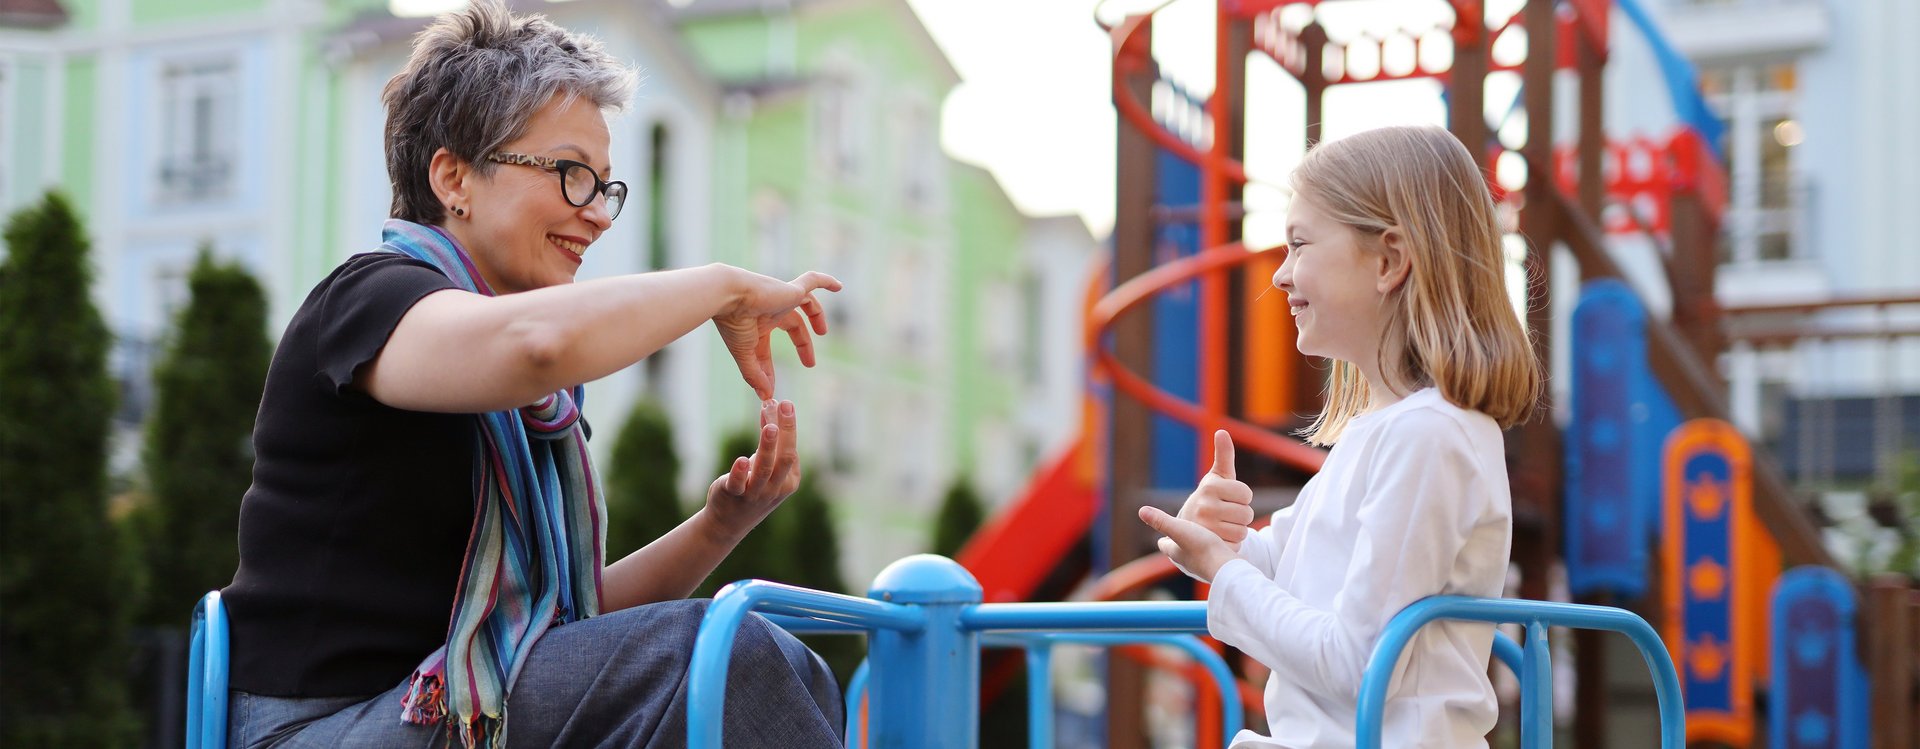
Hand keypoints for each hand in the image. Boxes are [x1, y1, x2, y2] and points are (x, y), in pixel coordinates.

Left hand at [702, 400, 803, 543]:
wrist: (728, 523)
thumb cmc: (752, 489)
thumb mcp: (765, 467)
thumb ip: (769, 441)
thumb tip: (770, 406)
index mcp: (789, 481)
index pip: (791, 450)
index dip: (788, 426)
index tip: (783, 402)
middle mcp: (775, 488)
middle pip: (784, 457)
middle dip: (786, 431)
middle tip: (786, 405)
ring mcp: (755, 494)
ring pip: (764, 469)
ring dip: (767, 447)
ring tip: (769, 426)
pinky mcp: (733, 496)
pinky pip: (738, 484)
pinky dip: (740, 473)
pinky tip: (741, 460)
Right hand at [712, 267, 841, 400]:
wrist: (729, 297)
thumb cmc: (733, 323)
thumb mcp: (744, 354)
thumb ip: (754, 374)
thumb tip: (764, 395)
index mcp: (757, 323)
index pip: (767, 346)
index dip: (768, 368)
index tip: (769, 387)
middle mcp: (770, 309)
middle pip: (792, 326)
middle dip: (802, 345)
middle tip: (810, 365)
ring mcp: (782, 298)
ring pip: (806, 304)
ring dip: (816, 316)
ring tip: (823, 332)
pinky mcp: (792, 290)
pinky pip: (811, 280)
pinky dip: (825, 281)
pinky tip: (838, 286)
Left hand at [1139, 505, 1236, 582]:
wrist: (1226, 567)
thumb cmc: (1201, 548)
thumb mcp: (1179, 529)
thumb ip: (1161, 521)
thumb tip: (1141, 510)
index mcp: (1175, 552)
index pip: (1163, 544)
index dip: (1162, 537)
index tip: (1164, 531)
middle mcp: (1186, 561)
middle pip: (1178, 550)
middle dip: (1178, 541)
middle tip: (1182, 530)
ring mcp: (1201, 565)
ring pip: (1194, 554)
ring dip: (1195, 545)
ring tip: (1200, 535)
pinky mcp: (1216, 565)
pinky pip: (1210, 555)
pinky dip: (1210, 549)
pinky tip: (1218, 543)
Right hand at [1177, 430, 1254, 548]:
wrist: (1186, 527)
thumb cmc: (1209, 497)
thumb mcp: (1216, 477)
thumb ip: (1223, 455)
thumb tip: (1222, 431)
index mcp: (1209, 487)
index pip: (1246, 494)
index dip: (1242, 497)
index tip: (1229, 498)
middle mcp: (1204, 506)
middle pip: (1247, 514)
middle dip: (1241, 514)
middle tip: (1225, 513)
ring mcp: (1206, 527)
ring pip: (1243, 530)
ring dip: (1237, 529)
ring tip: (1222, 524)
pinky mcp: (1209, 545)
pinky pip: (1237, 544)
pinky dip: (1232, 542)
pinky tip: (1220, 537)